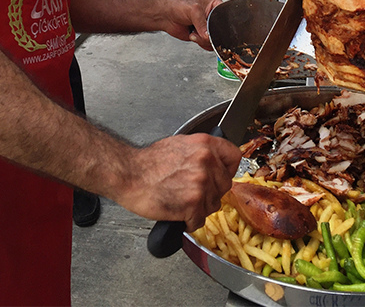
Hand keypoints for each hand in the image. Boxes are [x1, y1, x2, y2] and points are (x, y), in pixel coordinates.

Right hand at [116, 134, 240, 230]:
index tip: (223, 174)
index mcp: (205, 144)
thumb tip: (215, 161)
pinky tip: (178, 212)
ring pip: (214, 204)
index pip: (234, 156)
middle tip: (194, 192)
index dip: (229, 169)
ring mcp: (201, 182)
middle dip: (212, 192)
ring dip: (200, 208)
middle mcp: (206, 161)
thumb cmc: (149, 161)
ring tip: (182, 200)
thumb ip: (201, 151)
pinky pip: (199, 220)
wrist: (130, 174)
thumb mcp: (181, 144)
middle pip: (225, 184)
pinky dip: (189, 221)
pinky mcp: (193, 203)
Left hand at [163, 0, 220, 49]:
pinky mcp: (203, 36)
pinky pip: (208, 45)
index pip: (225, 16)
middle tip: (202, 33)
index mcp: (215, 5)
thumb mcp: (193, 11)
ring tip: (194, 31)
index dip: (221, 24)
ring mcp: (208, 27)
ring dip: (203, 39)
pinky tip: (192, 35)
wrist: (167, 16)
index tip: (212, 28)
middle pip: (221, 31)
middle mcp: (214, 17)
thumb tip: (208, 36)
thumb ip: (202, 24)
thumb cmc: (179, 7)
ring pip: (215, 40)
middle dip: (210, 34)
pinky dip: (200, 43)